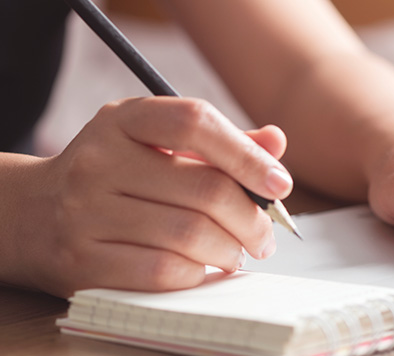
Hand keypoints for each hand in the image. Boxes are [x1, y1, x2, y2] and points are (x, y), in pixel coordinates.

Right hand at [9, 97, 291, 297]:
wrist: (30, 214)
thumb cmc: (114, 176)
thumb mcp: (156, 143)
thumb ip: (218, 142)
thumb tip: (275, 144)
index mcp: (124, 120)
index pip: (195, 122)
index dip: (247, 155)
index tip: (280, 183)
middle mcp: (100, 160)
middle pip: (205, 189)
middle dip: (252, 219)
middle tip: (264, 235)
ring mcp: (85, 211)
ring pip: (190, 235)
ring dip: (230, 250)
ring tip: (236, 252)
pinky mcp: (81, 260)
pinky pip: (163, 271)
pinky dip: (197, 273)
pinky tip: (202, 268)